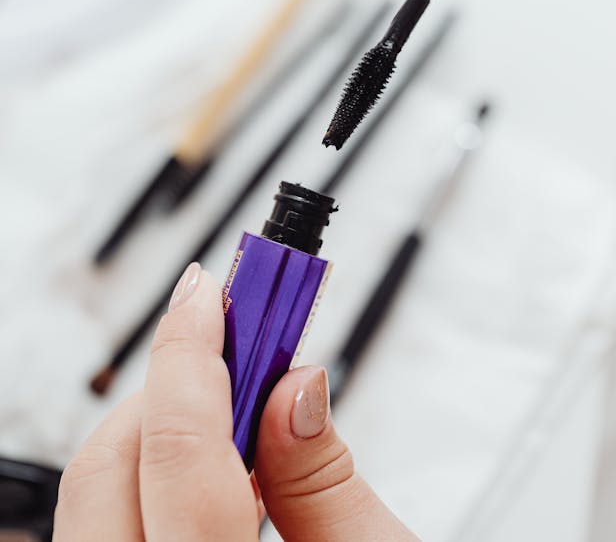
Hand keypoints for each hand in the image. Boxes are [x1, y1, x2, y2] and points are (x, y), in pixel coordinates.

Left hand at [54, 265, 416, 540]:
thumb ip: (326, 480)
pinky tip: (212, 469)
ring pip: (95, 493)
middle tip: (230, 336)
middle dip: (169, 382)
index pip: (182, 452)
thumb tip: (294, 380)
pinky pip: (106, 526)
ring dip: (158, 425)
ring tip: (232, 403)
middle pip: (110, 463)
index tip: (209, 290)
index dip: (193, 354)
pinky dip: (150, 475)